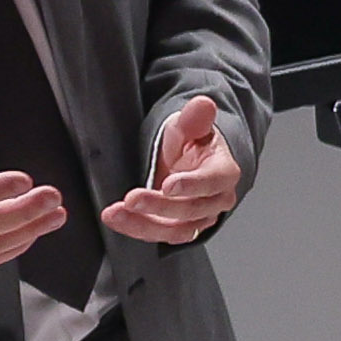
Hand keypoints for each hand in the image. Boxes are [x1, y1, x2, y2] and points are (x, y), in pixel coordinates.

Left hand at [102, 94, 243, 246]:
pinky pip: (161, 235)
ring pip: (177, 229)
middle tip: (132, 198)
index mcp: (224, 173)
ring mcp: (199, 218)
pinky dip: (138, 230)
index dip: (191, 185)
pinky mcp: (180, 228)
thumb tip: (203, 104)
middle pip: (192, 209)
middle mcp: (216, 200)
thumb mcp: (189, 126)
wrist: (186, 163)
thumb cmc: (192, 145)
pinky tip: (117, 219)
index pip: (212, 182)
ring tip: (117, 214)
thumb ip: (195, 118)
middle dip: (159, 206)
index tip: (168, 185)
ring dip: (144, 224)